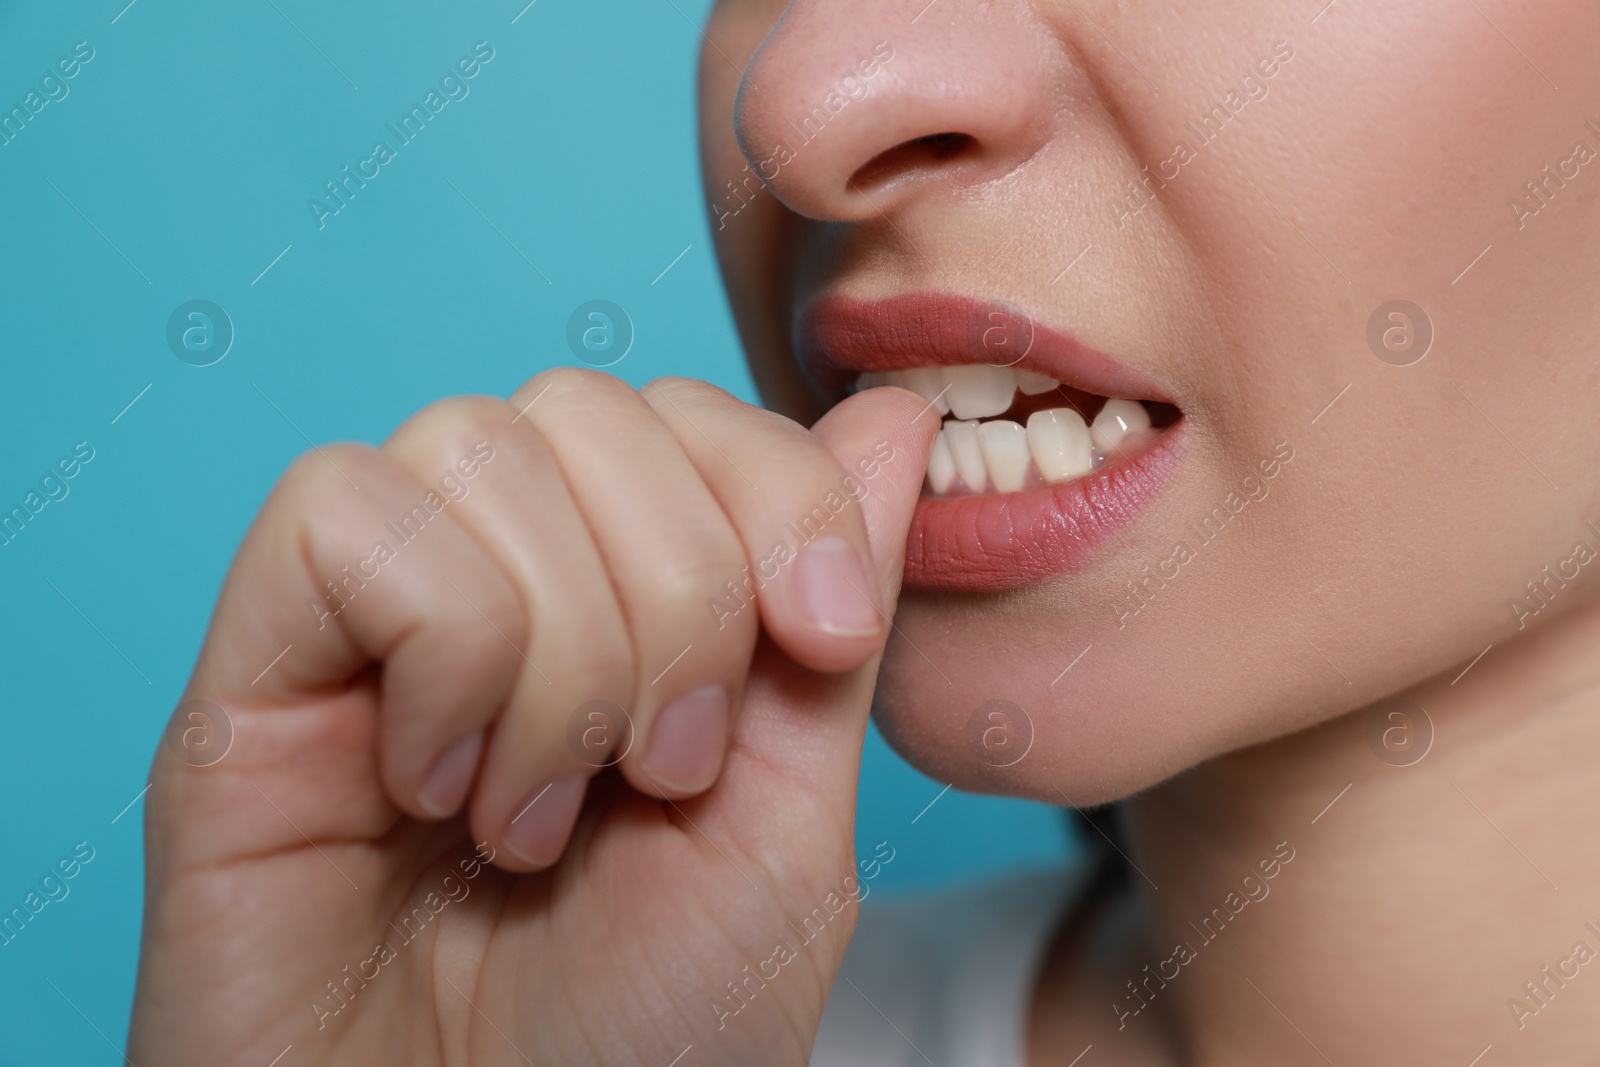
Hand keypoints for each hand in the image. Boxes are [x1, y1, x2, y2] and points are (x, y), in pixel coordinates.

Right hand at [127, 370, 934, 1065]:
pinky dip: (443, 648)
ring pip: (475, 444)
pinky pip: (343, 514)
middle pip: (589, 408)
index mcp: (623, 601)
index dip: (777, 490)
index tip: (824, 638)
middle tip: (660, 771)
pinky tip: (434, 786)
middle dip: (678, 590)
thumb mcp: (788, 817)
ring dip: (561, 644)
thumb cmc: (641, 1038)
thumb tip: (890, 412)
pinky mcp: (252, 668)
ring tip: (541, 813)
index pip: (691, 413)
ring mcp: (368, 616)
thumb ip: (835, 613)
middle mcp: (492, 581)